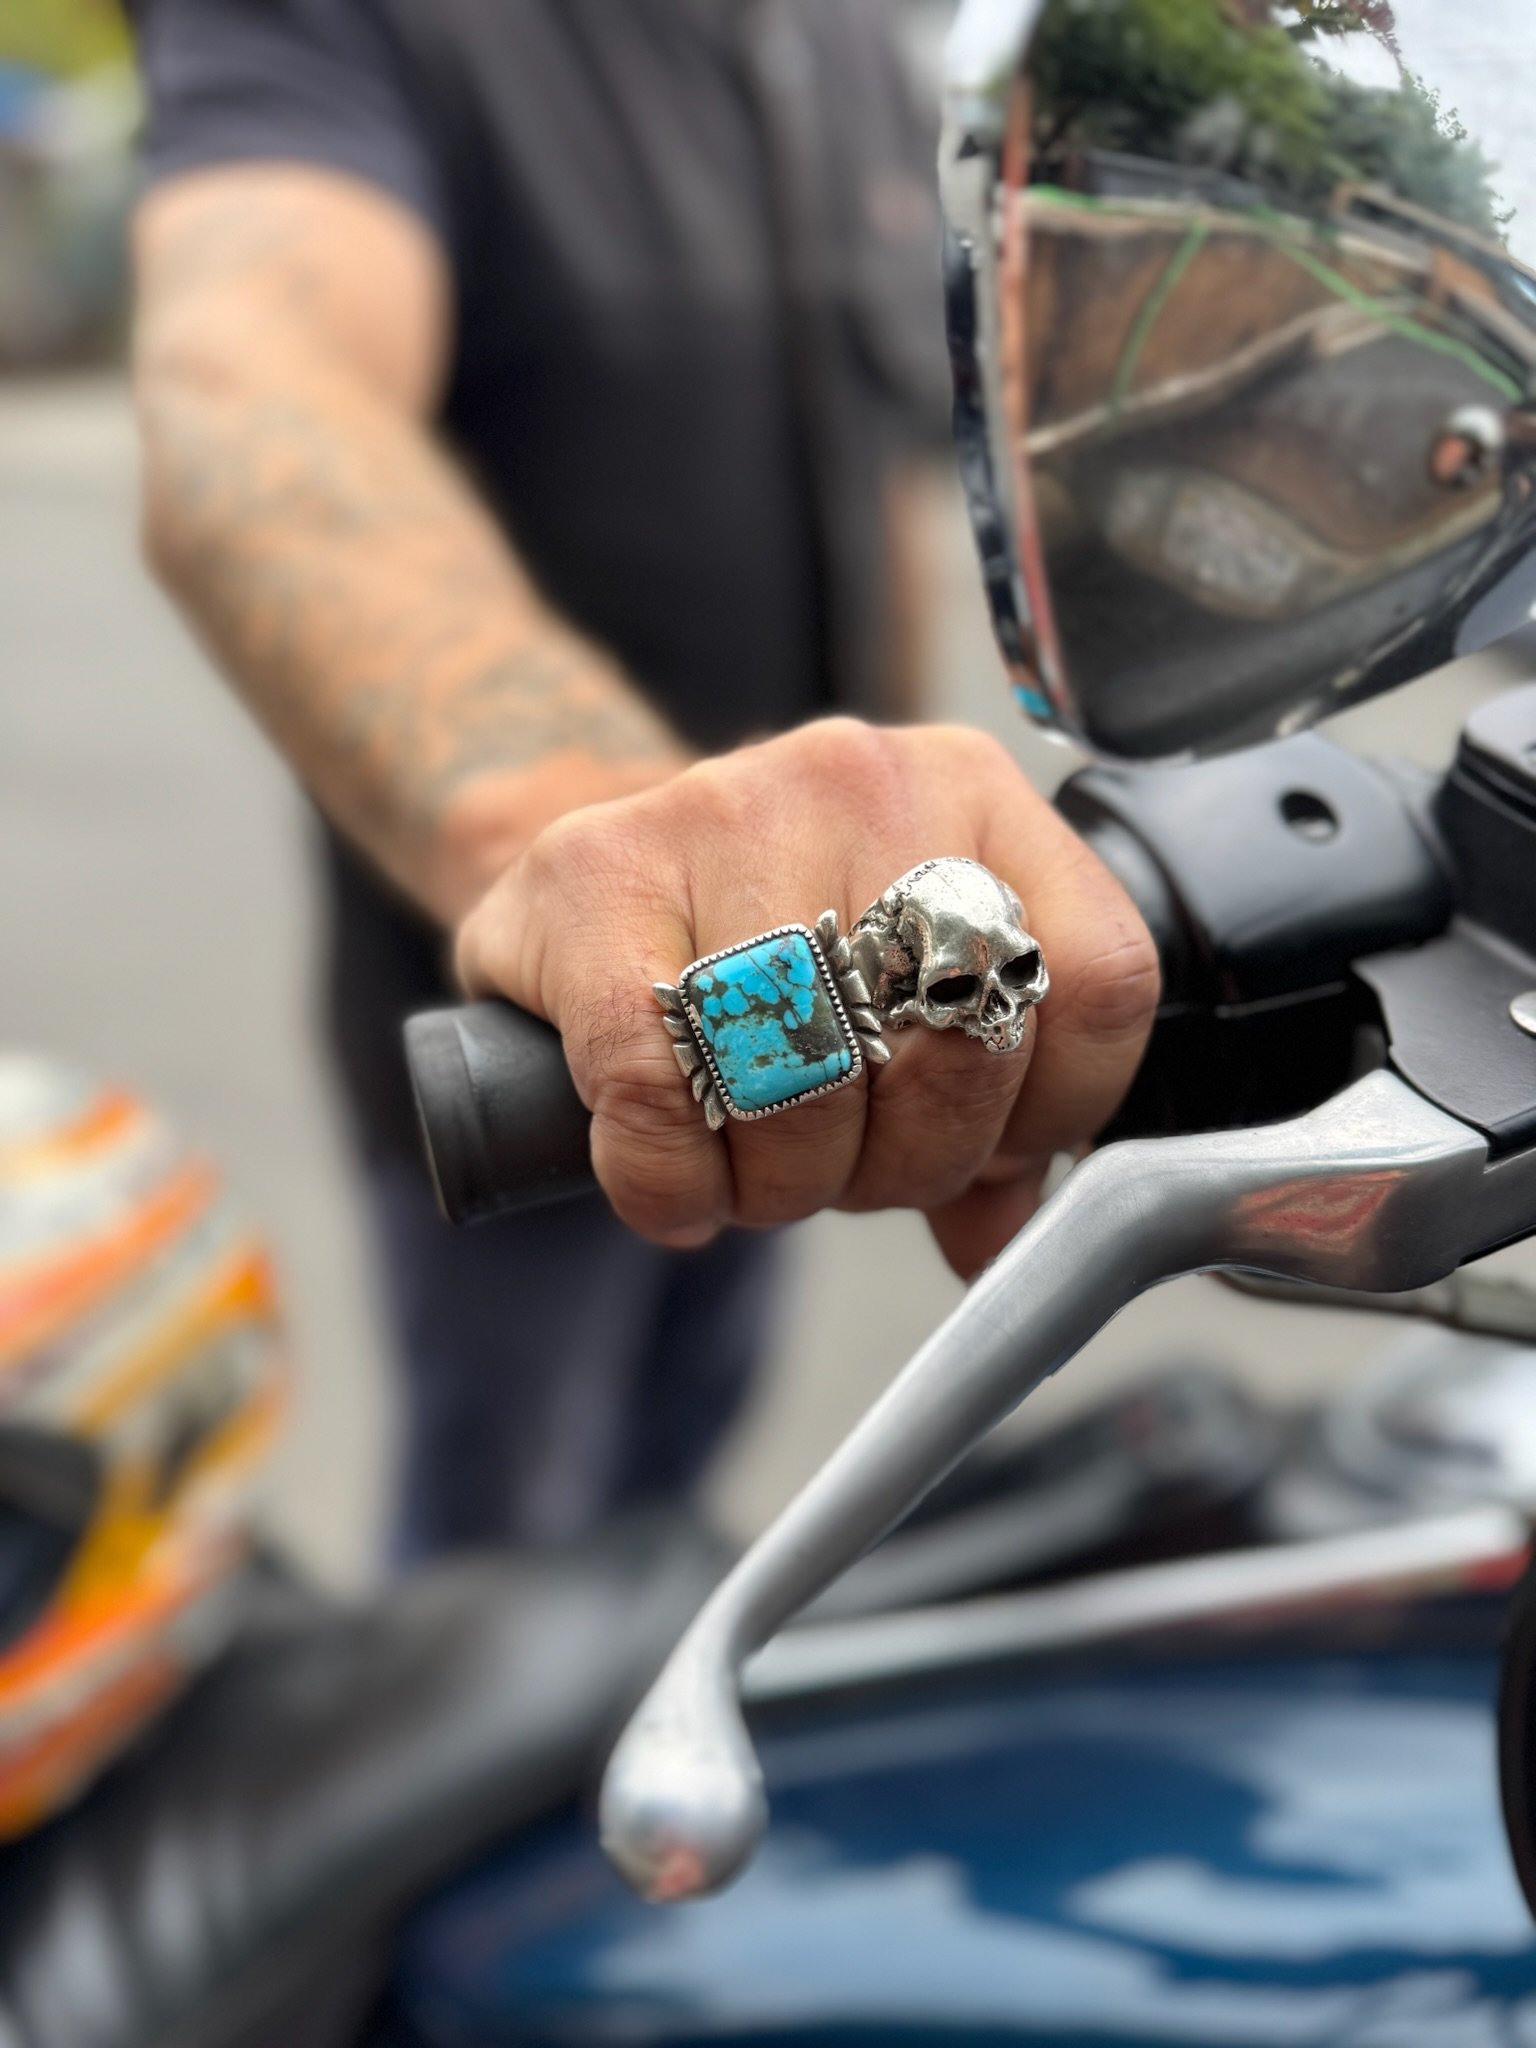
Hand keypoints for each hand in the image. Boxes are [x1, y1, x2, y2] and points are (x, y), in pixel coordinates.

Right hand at [456, 719, 1158, 1273]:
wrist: (580, 879)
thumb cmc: (763, 951)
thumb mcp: (896, 999)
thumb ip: (982, 1113)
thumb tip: (999, 1235)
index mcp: (975, 798)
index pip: (1097, 982)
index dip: (1046, 1115)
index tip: (980, 1153)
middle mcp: (866, 779)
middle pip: (953, 1048)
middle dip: (898, 1168)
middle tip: (836, 1171)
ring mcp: (726, 805)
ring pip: (809, 1078)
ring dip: (778, 1184)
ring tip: (747, 1169)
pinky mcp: (598, 868)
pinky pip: (660, 1087)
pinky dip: (670, 1177)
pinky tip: (672, 1180)